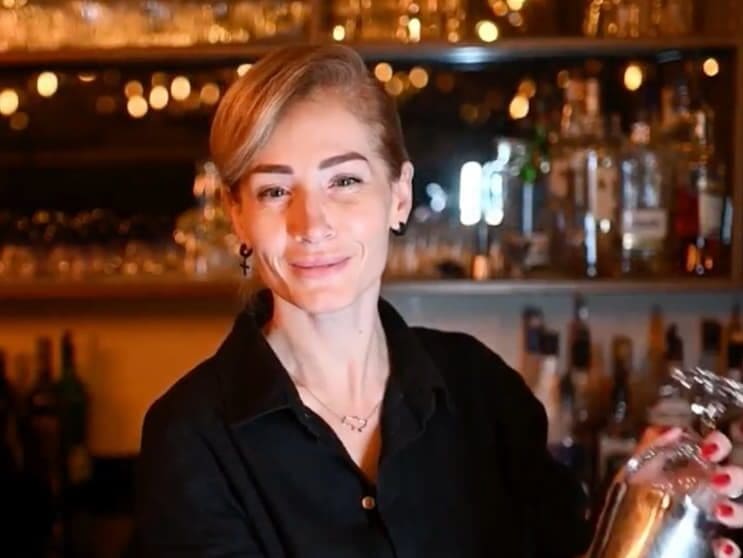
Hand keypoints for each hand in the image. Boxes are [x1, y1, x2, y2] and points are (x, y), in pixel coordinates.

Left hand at [636, 426, 741, 557]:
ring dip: (738, 511)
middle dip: (735, 476)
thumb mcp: (636, 471)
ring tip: (720, 511)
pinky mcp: (713, 548)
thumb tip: (671, 429)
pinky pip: (733, 549)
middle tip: (719, 479)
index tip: (710, 446)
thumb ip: (651, 446)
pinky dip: (731, 548)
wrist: (623, 540)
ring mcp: (714, 522)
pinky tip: (722, 545)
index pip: (719, 450)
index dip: (720, 443)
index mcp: (692, 470)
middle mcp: (709, 494)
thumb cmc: (632, 503)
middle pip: (738, 480)